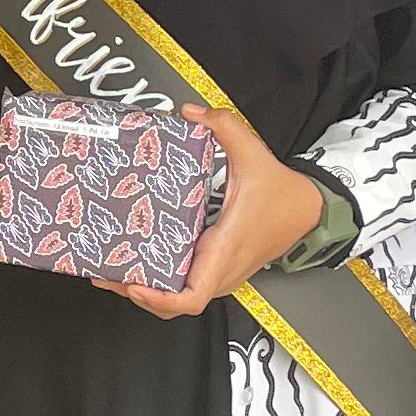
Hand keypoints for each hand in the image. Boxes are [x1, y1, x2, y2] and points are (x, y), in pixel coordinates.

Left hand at [109, 103, 327, 320]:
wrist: (309, 210)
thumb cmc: (283, 193)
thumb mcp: (253, 153)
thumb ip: (223, 126)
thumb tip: (191, 112)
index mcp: (225, 248)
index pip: (192, 296)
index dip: (160, 299)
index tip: (135, 284)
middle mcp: (222, 269)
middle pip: (174, 304)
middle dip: (139, 294)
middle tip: (106, 274)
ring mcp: (221, 274)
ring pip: (179, 299)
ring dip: (148, 292)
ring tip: (114, 272)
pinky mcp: (220, 270)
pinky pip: (187, 286)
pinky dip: (162, 284)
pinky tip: (140, 264)